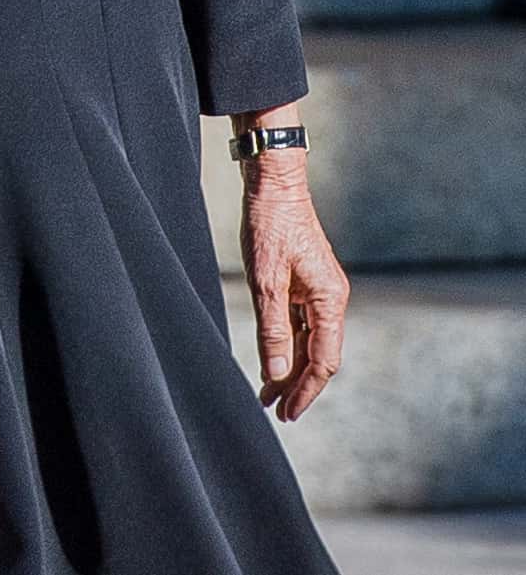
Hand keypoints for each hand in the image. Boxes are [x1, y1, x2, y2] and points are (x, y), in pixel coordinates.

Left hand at [239, 138, 347, 420]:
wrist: (273, 184)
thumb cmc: (270, 226)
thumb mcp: (265, 281)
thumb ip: (272, 329)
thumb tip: (275, 374)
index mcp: (330, 302)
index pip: (323, 361)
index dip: (305, 390)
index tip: (287, 413)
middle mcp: (330, 300)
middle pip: (318, 355)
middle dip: (296, 385)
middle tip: (274, 411)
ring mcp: (318, 292)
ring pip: (307, 341)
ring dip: (288, 367)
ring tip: (266, 394)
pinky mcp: (303, 283)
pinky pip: (298, 324)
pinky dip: (284, 344)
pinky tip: (270, 360)